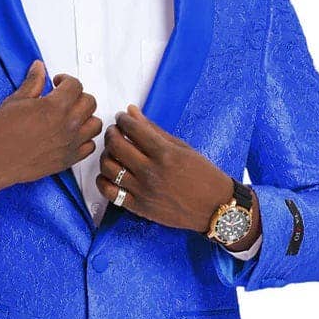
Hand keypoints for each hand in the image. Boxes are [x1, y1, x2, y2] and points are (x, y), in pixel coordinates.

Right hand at [0, 60, 101, 209]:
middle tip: (65, 97)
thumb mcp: (16, 100)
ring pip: (95, 124)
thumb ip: (33, 82)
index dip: (66, 80)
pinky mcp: (68, 160)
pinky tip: (72, 135)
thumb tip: (39, 68)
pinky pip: (89, 147)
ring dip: (86, 117)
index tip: (58, 82)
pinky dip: (85, 139)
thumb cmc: (0, 133)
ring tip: (72, 116)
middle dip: (78, 95)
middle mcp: (68, 125)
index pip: (75, 85)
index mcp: (56, 107)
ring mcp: (70, 144)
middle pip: (90, 102)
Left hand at [95, 103, 255, 237]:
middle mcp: (151, 172)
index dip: (123, 119)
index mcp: (165, 153)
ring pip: (108, 167)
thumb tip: (131, 111)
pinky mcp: (139, 208)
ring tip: (113, 152)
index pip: (132, 128)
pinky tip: (109, 174)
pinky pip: (109, 192)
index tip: (122, 118)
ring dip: (106, 155)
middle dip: (111, 133)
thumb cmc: (203, 175)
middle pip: (115, 145)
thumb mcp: (182, 147)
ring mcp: (143, 191)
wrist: (215, 208)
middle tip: (115, 132)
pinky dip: (103, 180)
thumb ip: (153, 130)